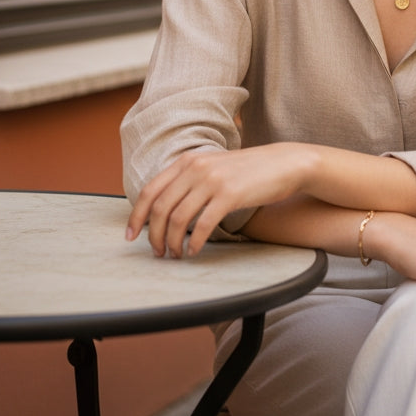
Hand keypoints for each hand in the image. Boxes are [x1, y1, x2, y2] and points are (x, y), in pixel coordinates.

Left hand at [126, 145, 307, 258]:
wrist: (284, 163)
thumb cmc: (249, 171)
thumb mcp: (214, 167)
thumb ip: (190, 180)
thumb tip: (166, 208)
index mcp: (188, 160)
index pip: (150, 190)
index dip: (136, 216)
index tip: (131, 236)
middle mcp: (196, 167)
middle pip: (160, 208)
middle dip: (153, 235)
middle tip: (157, 252)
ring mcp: (212, 180)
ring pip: (178, 219)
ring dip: (172, 242)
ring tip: (176, 254)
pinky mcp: (229, 194)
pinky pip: (202, 225)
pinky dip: (195, 243)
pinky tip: (195, 251)